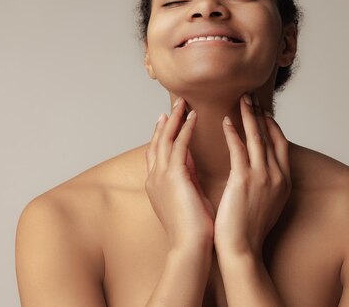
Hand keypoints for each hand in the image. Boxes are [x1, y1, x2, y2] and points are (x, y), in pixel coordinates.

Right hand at [145, 97, 214, 250]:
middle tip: (175, 103)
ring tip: (183, 102)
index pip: (157, 154)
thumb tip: (192, 162)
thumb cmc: (194, 229)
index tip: (168, 119)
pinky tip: (193, 116)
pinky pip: (178, 145)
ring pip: (165, 139)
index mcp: (156, 185)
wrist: (190, 246)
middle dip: (166, 122)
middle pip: (157, 142)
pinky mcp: (173, 176)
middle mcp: (154, 178)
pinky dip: (185, 128)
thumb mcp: (188, 197)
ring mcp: (160, 176)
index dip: (162, 135)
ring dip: (175, 119)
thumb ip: (186, 178)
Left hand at [214, 94, 291, 257]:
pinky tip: (226, 121)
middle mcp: (278, 176)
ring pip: (257, 138)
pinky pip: (239, 149)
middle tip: (252, 96)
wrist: (242, 249)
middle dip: (261, 114)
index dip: (272, 125)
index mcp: (284, 182)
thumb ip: (265, 184)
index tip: (263, 112)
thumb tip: (257, 171)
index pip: (280, 145)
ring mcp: (263, 177)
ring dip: (248, 116)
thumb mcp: (266, 203)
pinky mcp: (245, 180)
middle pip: (271, 136)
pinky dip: (233, 133)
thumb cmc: (248, 229)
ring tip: (241, 99)